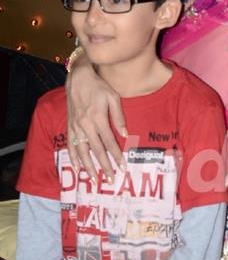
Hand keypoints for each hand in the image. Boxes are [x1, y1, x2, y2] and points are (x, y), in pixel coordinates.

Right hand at [66, 51, 125, 180]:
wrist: (78, 79)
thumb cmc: (99, 87)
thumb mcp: (113, 97)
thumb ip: (118, 117)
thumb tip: (125, 135)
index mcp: (98, 119)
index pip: (109, 143)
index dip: (116, 157)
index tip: (123, 168)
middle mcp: (86, 126)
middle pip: (96, 151)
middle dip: (104, 167)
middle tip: (111, 180)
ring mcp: (76, 127)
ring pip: (82, 152)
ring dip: (88, 167)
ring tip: (94, 180)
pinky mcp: (70, 126)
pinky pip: (71, 146)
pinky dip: (73, 158)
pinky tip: (77, 168)